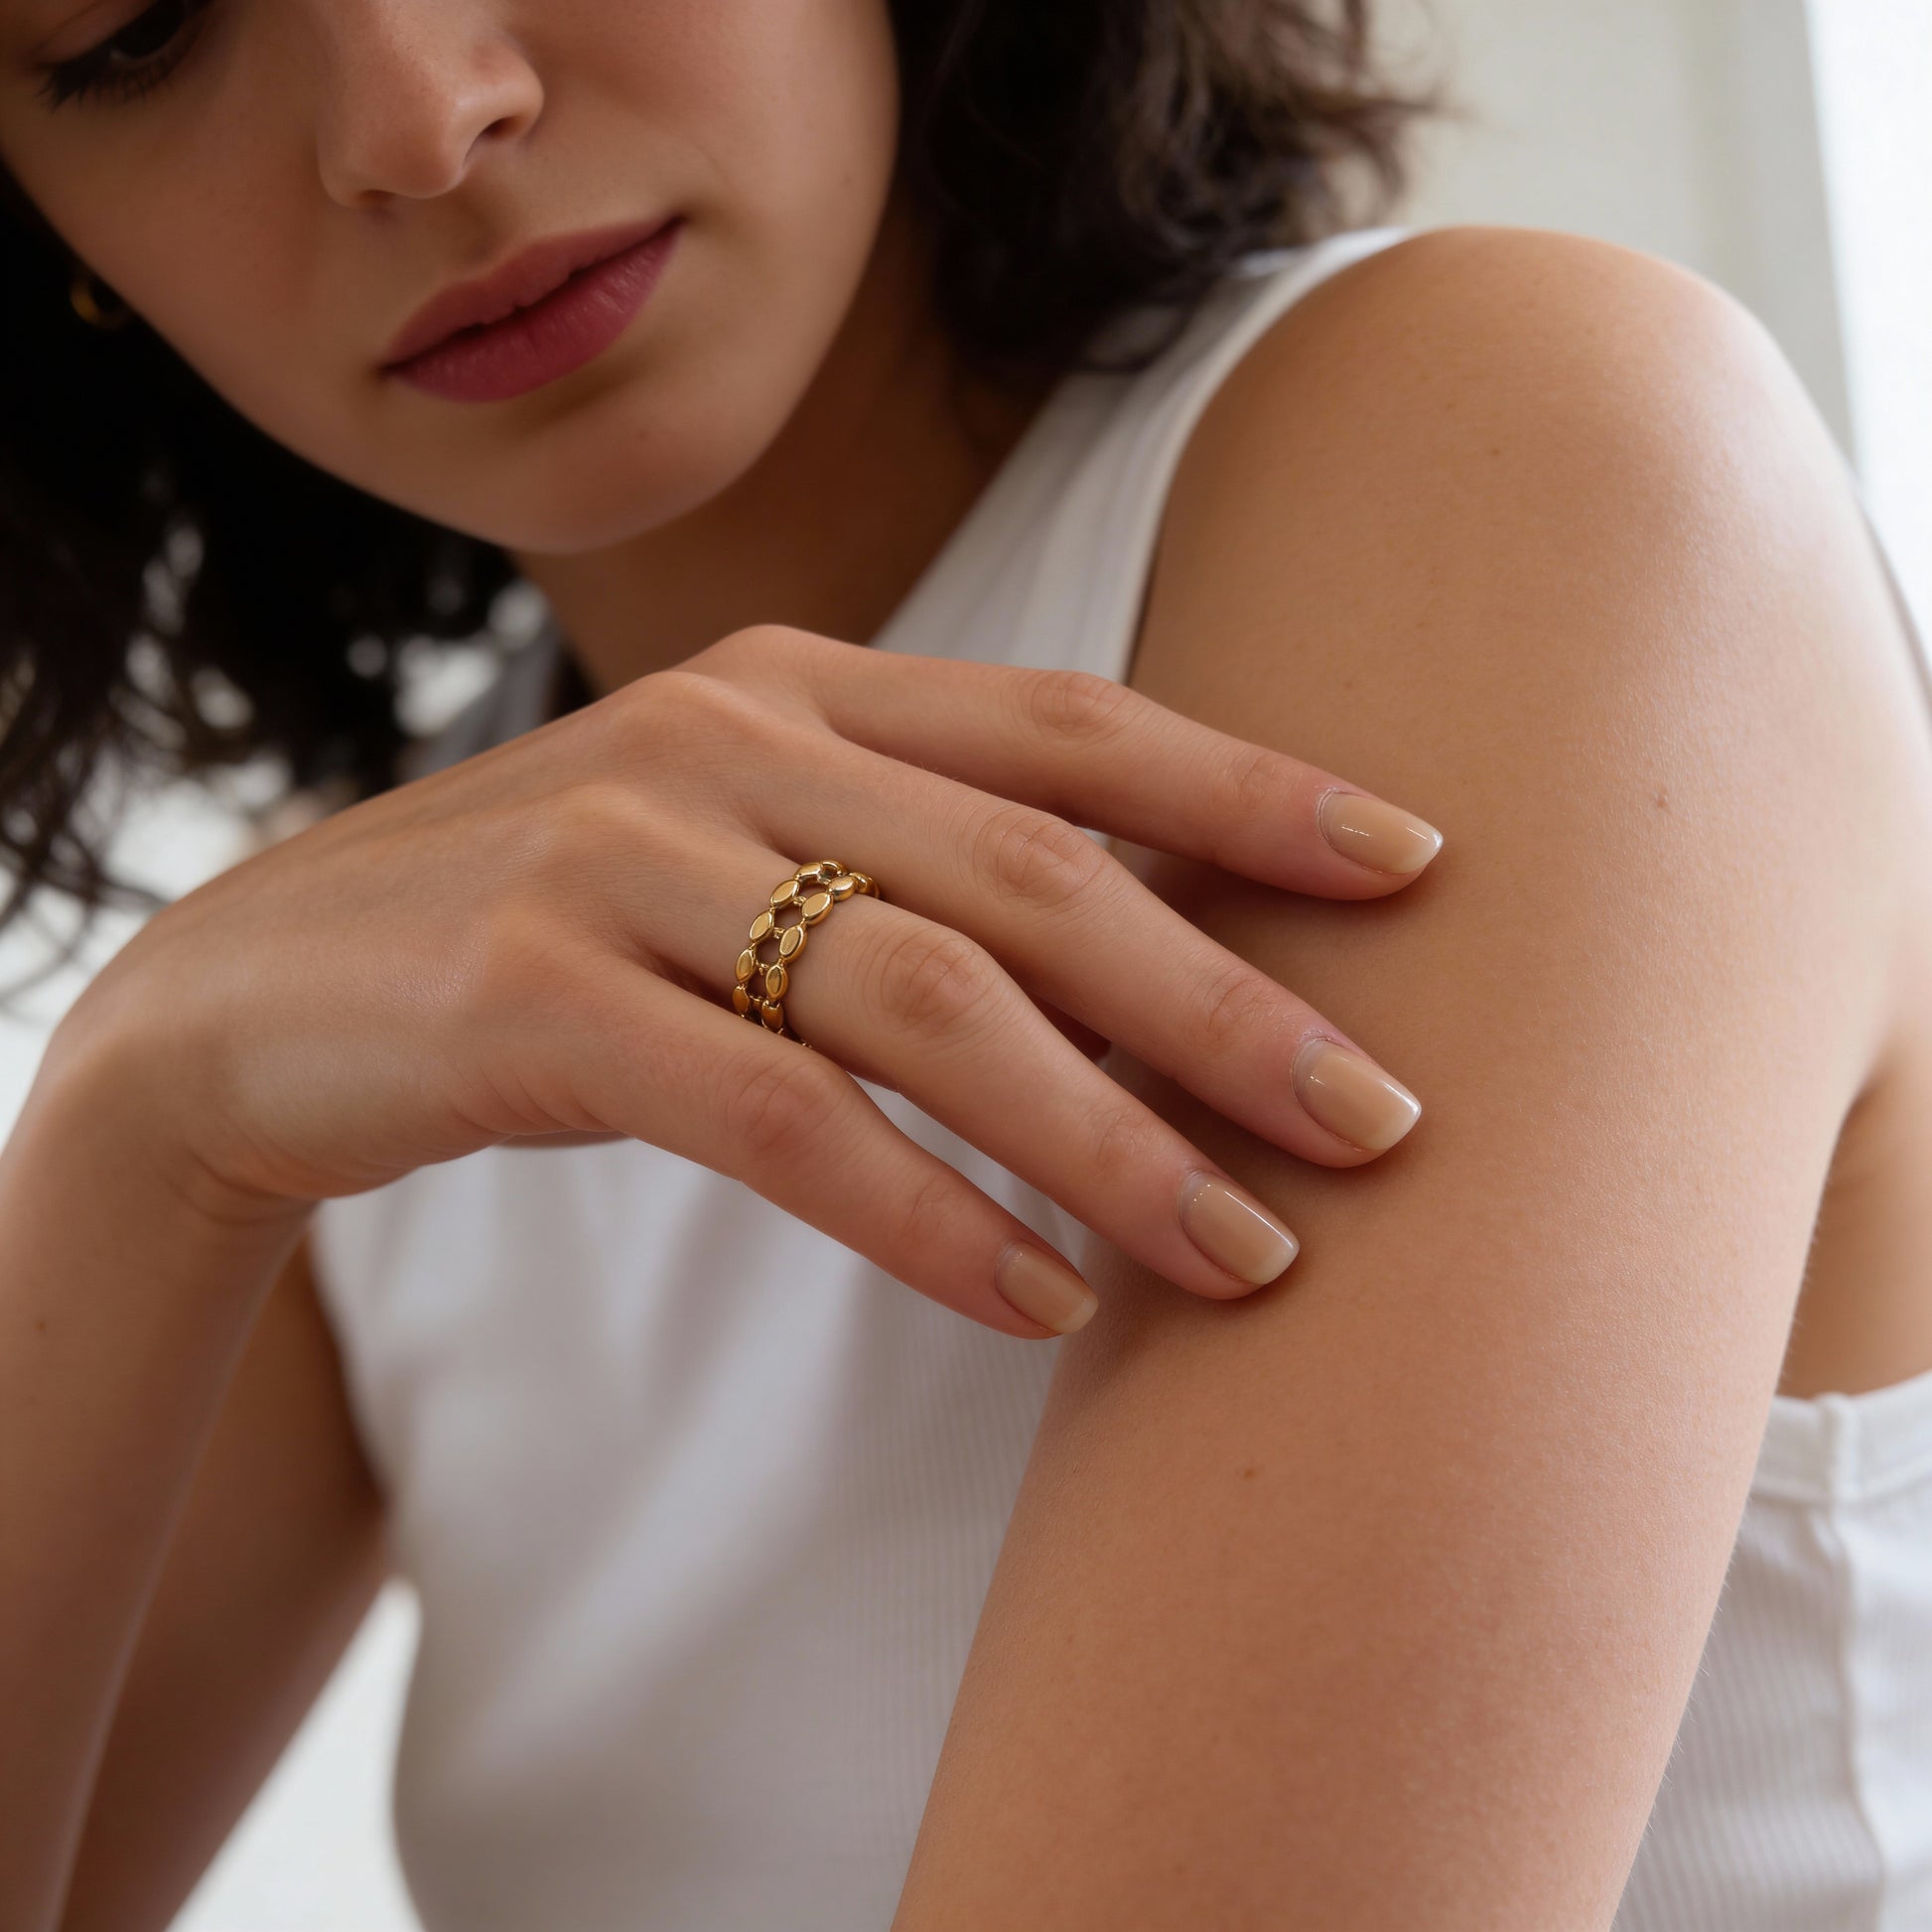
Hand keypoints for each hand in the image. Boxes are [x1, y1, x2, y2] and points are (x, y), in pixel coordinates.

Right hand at [50, 626, 1439, 1335]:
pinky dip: (927, 1214)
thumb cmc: (562, 927)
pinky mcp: (538, 994)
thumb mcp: (744, 846)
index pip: (1075, 723)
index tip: (1421, 865)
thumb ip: (914, 863)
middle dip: (1226, 1001)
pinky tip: (1038, 1299)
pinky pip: (780, 1119)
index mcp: (804, 685)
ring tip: (1249, 1256)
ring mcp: (625, 857)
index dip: (1255, 785)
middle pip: (1036, 873)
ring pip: (926, 1001)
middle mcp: (729, 740)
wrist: (269, 989)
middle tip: (1387, 1119)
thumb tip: (1157, 955)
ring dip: (1106, 1139)